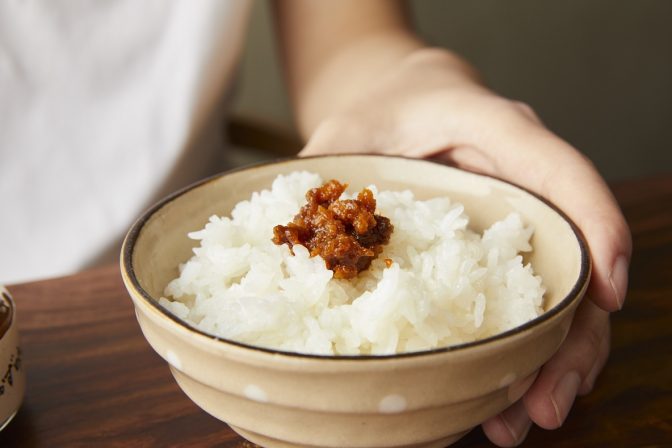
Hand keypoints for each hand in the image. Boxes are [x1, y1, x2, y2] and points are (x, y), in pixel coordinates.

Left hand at [301, 48, 631, 445]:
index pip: (561, 172)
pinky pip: (524, 299)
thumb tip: (292, 238)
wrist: (404, 102)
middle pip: (573, 258)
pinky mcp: (501, 251)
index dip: (597, 229)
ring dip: (547, 362)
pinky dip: (519, 349)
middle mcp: (523, 181)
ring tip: (519, 421)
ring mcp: (518, 221)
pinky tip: (498, 398)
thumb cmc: (382, 110)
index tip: (608, 294)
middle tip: (545, 405)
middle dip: (570, 337)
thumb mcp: (347, 130)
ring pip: (557, 293)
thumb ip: (326, 173)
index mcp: (497, 130)